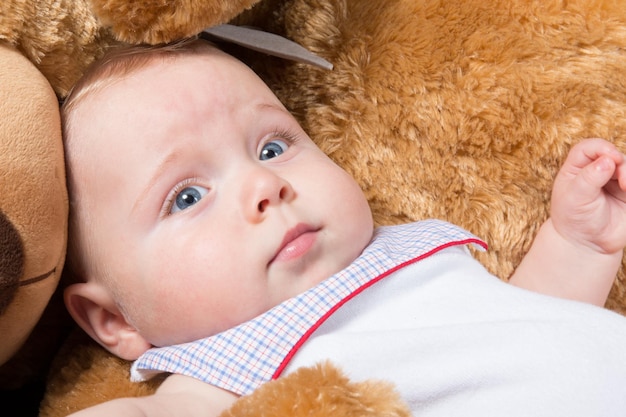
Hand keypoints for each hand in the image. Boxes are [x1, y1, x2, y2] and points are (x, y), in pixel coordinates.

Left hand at [550, 138, 625, 254]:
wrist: (587, 244)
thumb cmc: (574, 219)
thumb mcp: (575, 197)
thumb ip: (590, 178)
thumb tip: (608, 160)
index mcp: (576, 168)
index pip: (589, 147)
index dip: (601, 148)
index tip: (610, 159)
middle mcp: (596, 171)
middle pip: (613, 155)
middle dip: (621, 163)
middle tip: (621, 180)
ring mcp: (614, 181)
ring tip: (625, 186)